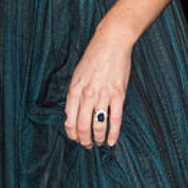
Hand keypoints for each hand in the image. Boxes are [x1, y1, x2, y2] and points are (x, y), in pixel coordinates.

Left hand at [64, 26, 131, 148]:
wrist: (111, 42)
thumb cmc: (94, 57)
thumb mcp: (78, 74)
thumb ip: (75, 94)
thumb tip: (73, 113)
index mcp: (75, 90)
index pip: (69, 120)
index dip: (72, 134)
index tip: (76, 138)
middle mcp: (87, 95)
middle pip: (82, 127)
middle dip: (84, 140)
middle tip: (87, 145)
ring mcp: (103, 95)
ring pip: (98, 126)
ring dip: (97, 138)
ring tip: (98, 142)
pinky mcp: (118, 95)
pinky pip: (115, 120)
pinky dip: (113, 134)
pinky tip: (111, 141)